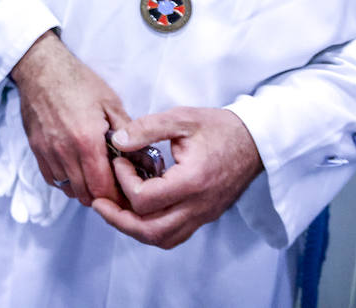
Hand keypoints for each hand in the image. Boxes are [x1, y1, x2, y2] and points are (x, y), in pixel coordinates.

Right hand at [9, 30, 130, 206]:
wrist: (42, 68)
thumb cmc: (78, 81)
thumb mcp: (110, 102)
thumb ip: (127, 132)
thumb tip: (141, 156)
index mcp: (87, 141)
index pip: (103, 188)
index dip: (118, 197)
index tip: (128, 193)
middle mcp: (65, 152)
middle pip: (86, 194)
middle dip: (103, 196)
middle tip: (116, 188)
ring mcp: (48, 152)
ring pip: (69, 189)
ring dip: (84, 189)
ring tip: (97, 178)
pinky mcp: (36, 149)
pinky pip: (52, 179)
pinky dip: (66, 181)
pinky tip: (77, 170)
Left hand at [92, 106, 263, 248]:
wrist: (255, 141)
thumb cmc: (219, 128)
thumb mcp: (181, 117)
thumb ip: (146, 128)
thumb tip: (117, 141)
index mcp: (192, 181)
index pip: (145, 198)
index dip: (123, 181)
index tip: (120, 161)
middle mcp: (199, 205)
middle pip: (151, 231)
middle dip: (119, 219)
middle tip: (100, 202)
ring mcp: (203, 215)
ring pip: (162, 238)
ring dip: (133, 228)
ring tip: (114, 209)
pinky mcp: (204, 216)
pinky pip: (174, 235)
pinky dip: (151, 229)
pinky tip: (138, 211)